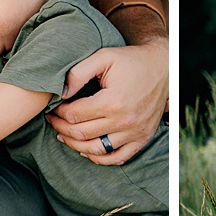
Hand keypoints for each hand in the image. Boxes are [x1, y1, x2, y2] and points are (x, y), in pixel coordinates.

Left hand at [47, 39, 167, 164]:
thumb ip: (78, 72)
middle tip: (52, 120)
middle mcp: (124, 121)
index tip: (53, 107)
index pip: (74, 115)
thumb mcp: (104, 57)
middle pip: (81, 133)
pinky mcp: (142, 138)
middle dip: (61, 128)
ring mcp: (134, 132)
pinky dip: (99, 158)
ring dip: (75, 145)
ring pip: (96, 149)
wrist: (163, 67)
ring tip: (63, 135)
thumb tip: (61, 93)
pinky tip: (86, 150)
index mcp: (113, 101)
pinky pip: (118, 158)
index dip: (58, 112)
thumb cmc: (131, 60)